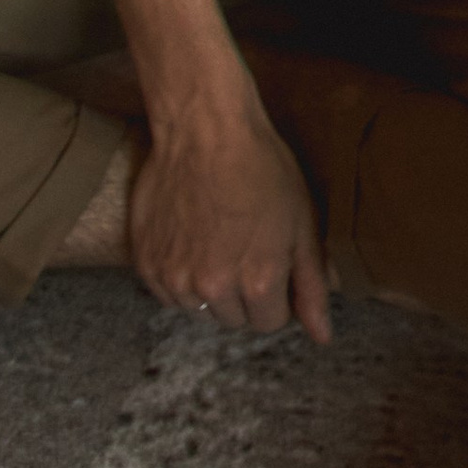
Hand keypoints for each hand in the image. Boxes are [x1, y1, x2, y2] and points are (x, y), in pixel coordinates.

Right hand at [127, 92, 331, 344]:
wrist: (205, 130)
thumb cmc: (261, 169)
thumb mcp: (302, 223)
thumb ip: (312, 287)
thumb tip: (322, 338)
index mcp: (257, 281)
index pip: (271, 323)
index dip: (278, 293)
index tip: (273, 261)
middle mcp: (212, 287)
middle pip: (235, 319)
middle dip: (245, 293)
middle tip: (246, 246)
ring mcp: (174, 277)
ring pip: (200, 309)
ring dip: (210, 286)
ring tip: (217, 239)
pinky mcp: (145, 264)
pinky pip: (168, 294)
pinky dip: (180, 275)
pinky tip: (191, 238)